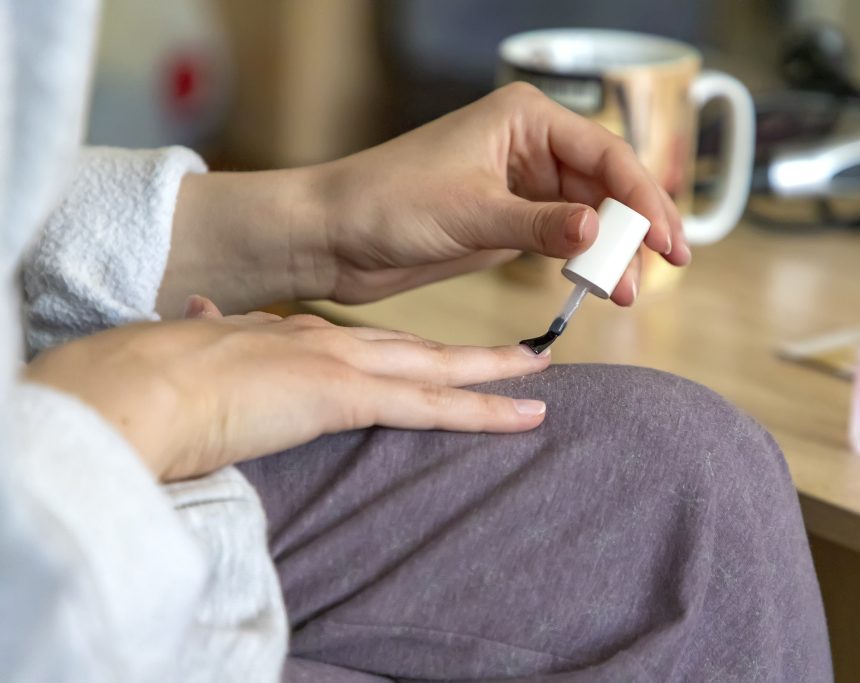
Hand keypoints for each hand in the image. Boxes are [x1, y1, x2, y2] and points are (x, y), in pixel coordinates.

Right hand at [23, 296, 549, 481]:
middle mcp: (324, 343)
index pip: (361, 344)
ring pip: (437, 368)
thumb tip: (200, 317)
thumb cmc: (148, 382)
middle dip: (468, 352)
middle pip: (415, 347)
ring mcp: (340, 365)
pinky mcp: (346, 394)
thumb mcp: (186, 354)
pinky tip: (526, 416)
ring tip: (540, 373)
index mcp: (286, 339)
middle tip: (518, 350)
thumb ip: (209, 336)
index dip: (399, 349)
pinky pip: (432, 406)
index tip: (423, 352)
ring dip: (494, 372)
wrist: (135, 387)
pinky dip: (485, 410)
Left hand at [310, 82, 688, 305]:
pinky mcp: (511, 220)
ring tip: (624, 292)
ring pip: (590, 216)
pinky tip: (595, 284)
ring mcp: (522, 185)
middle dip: (633, 230)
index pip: (605, 154)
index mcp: (524, 118)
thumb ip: (539, 224)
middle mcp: (530, 145)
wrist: (334, 236)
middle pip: (607, 186)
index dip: (644, 198)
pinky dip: (583, 261)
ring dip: (610, 253)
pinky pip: (564, 238)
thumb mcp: (470, 213)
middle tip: (653, 274)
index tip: (667, 240)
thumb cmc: (385, 202)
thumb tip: (599, 231)